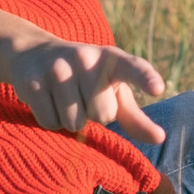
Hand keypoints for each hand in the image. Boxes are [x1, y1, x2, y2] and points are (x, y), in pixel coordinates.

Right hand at [0, 0, 167, 144]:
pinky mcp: (33, 81)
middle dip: (94, 115)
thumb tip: (161, 138)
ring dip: (71, 120)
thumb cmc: (85, 79)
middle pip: (102, 115)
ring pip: (74, 123)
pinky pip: (50, 122)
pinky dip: (51, 120)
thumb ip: (135, 116)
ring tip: (65, 98)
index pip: (133, 68)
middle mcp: (85, 58)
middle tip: (83, 97)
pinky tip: (48, 100)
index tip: (158, 88)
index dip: (145, 78)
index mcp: (111, 58)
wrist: (35, 54)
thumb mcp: (112, 90)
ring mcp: (57, 68)